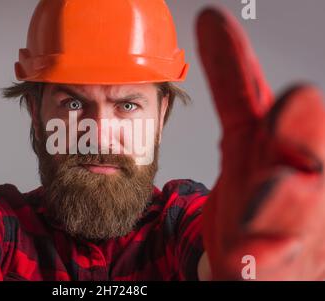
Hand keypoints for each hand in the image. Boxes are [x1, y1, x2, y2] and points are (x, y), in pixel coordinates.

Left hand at [197, 7, 324, 279]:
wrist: (269, 252)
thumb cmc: (263, 190)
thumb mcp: (247, 130)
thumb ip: (234, 82)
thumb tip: (210, 20)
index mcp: (297, 147)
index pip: (301, 119)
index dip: (299, 115)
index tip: (290, 103)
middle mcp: (306, 185)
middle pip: (314, 158)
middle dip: (307, 137)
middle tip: (295, 111)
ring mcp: (295, 231)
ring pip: (298, 212)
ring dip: (286, 202)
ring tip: (261, 199)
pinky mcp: (275, 267)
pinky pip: (270, 264)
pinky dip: (261, 260)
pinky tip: (242, 257)